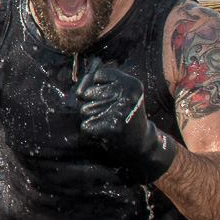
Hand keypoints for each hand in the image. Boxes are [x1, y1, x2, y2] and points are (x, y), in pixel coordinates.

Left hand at [75, 60, 178, 183]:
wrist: (141, 143)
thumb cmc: (125, 114)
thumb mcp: (119, 93)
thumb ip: (95, 84)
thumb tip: (78, 92)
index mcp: (131, 84)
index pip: (98, 75)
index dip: (100, 87)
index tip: (114, 97)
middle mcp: (127, 96)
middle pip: (88, 93)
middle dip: (94, 103)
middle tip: (112, 113)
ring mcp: (119, 112)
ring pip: (84, 109)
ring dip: (92, 118)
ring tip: (109, 122)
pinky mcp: (110, 128)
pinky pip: (85, 125)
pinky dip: (91, 131)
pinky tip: (105, 132)